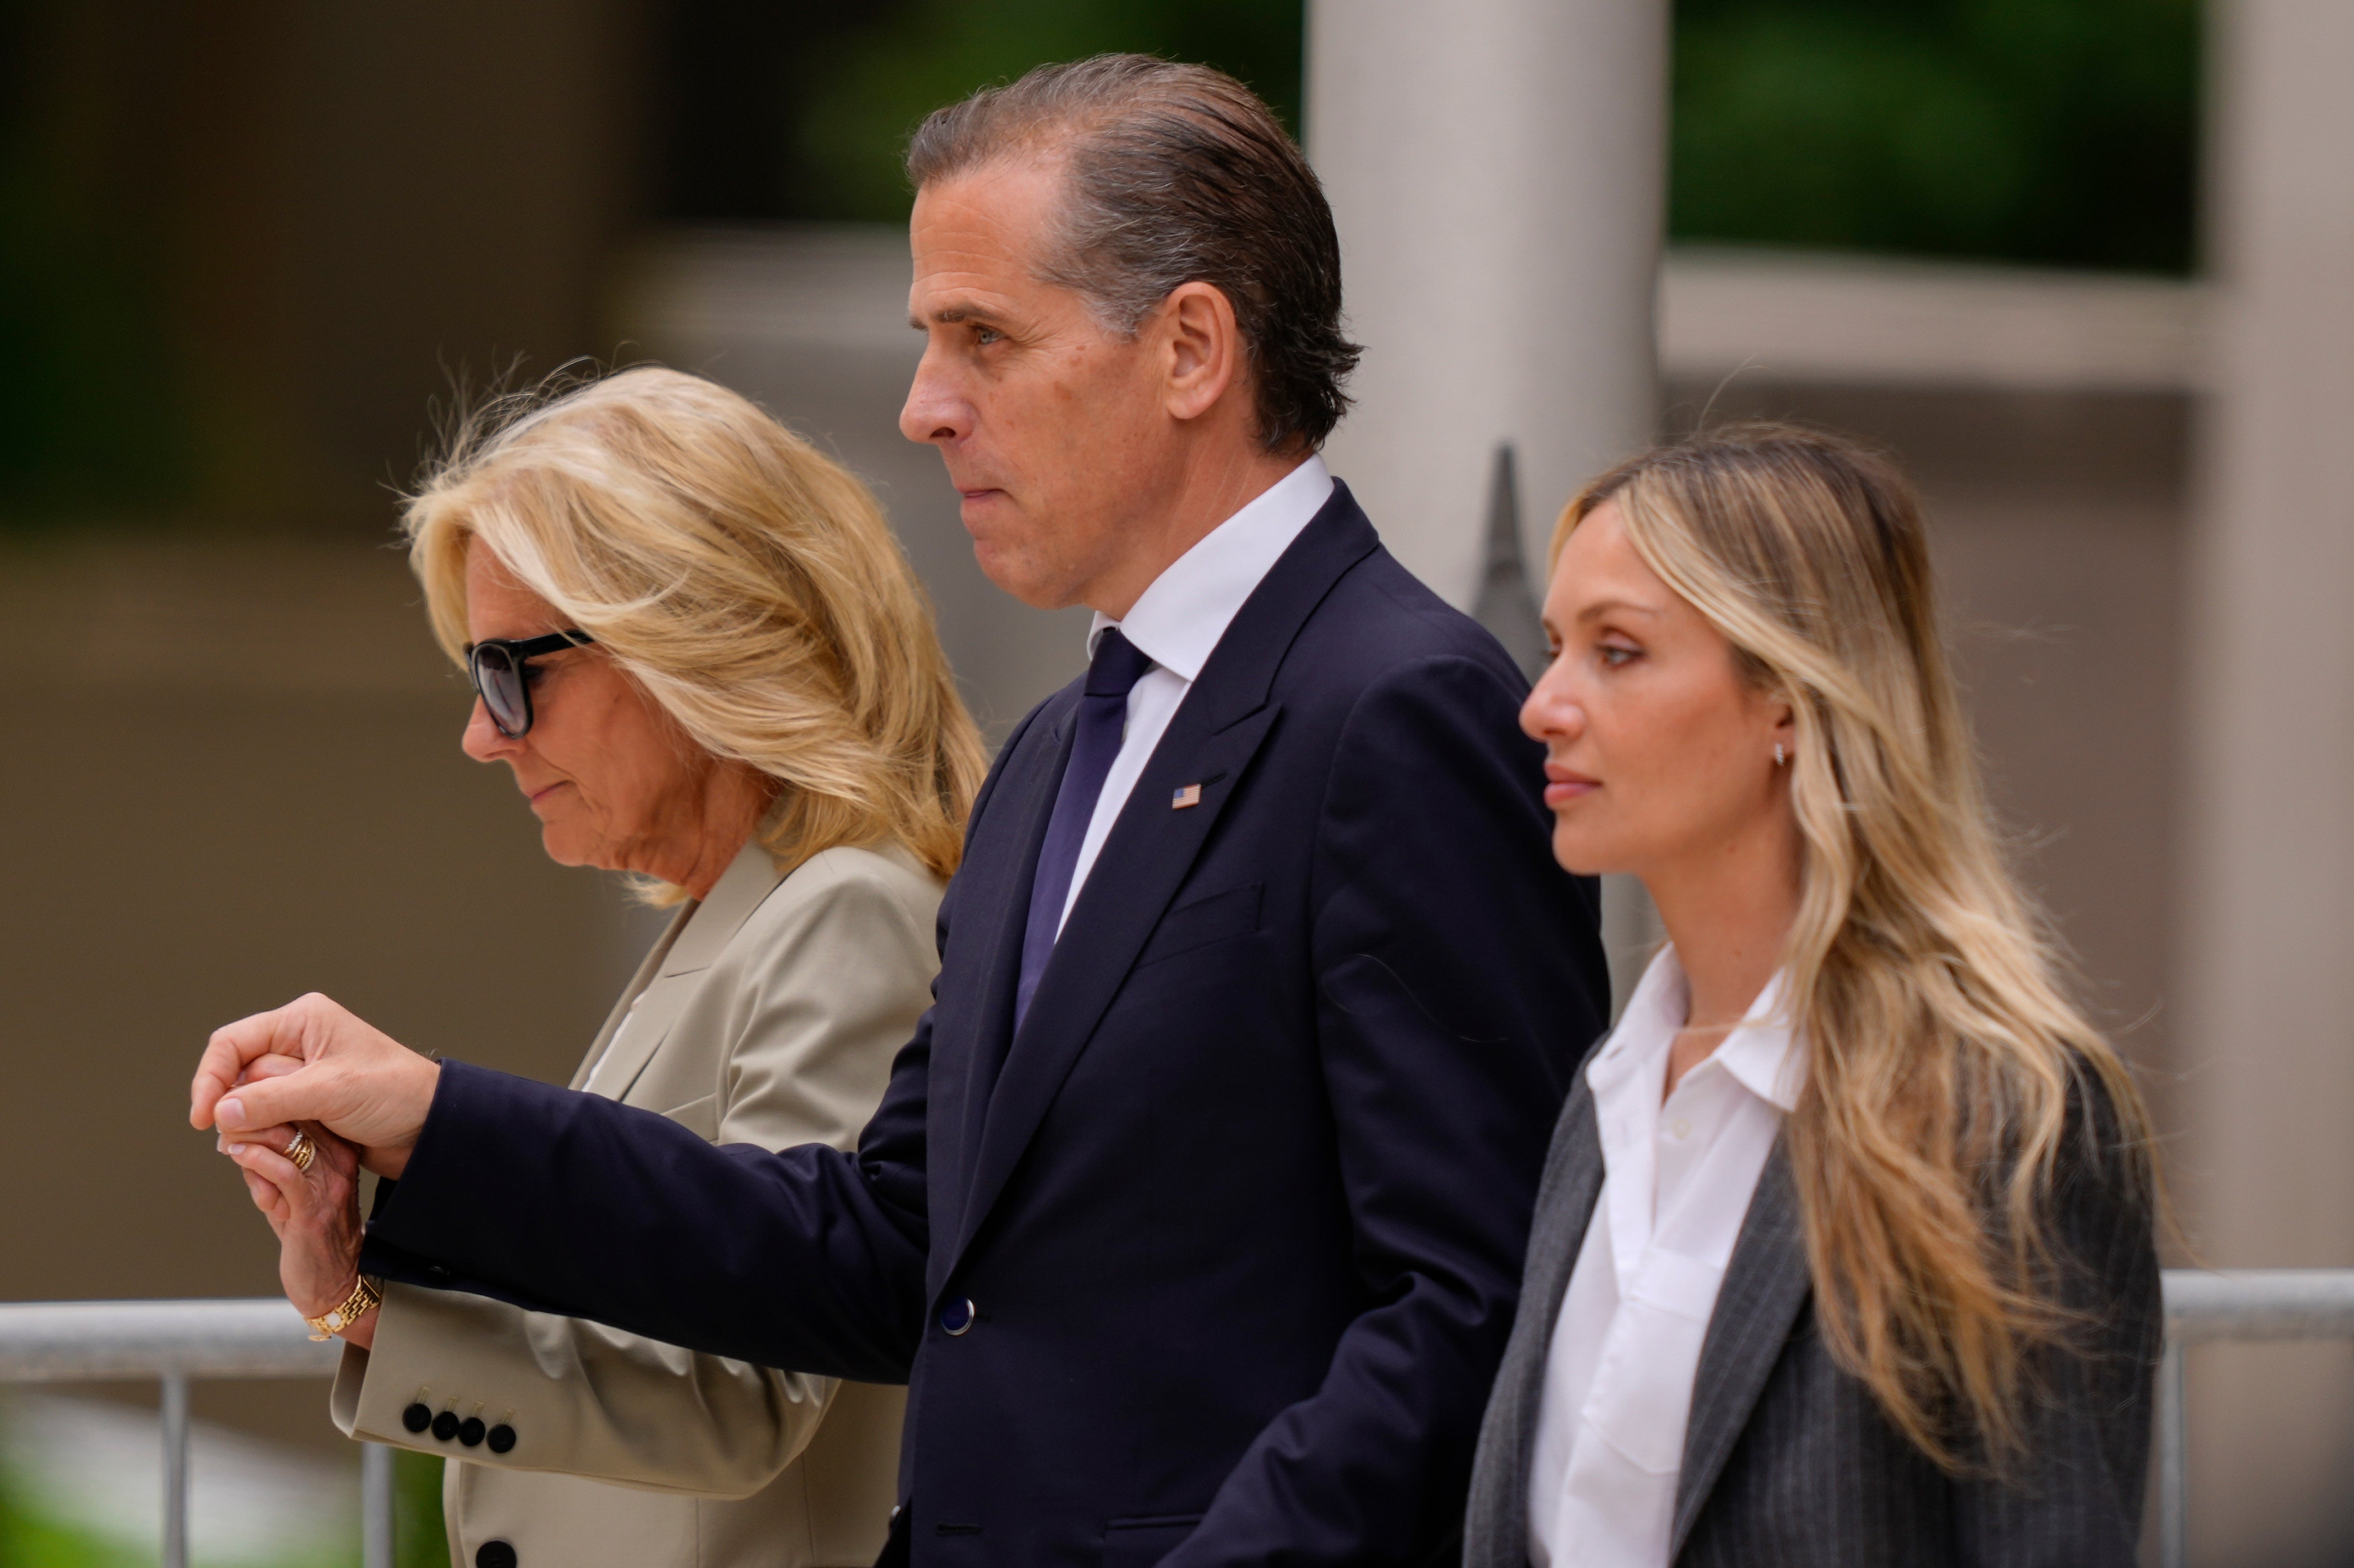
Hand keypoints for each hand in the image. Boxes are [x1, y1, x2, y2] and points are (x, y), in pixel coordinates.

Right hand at [191, 993, 439, 1178]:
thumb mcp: (331, 1091)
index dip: (211, 1079)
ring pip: (252, 1102)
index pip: (232, 1044)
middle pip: (239, 1076)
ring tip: (273, 1145)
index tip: (203, 1119)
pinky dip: (270, 1136)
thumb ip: (272, 1100)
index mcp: (302, 1021)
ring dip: (255, 1126)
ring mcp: (303, 1075)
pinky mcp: (309, 1104)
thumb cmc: (396, 1093)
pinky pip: (271, 1119)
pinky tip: (282, 1151)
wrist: (432, 1126)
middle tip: (241, 1140)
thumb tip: (221, 1112)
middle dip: (238, 1108)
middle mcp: (298, 1042)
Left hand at [221, 1120, 377, 1350]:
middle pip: (296, 1113)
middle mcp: (340, 1160)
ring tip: (226, 1140)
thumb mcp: (293, 1187)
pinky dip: (254, 1159)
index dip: (268, 1095)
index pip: (306, 1102)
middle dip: (253, 1112)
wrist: (335, 1282)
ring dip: (247, 1134)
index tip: (239, 1105)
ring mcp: (328, 1183)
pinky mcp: (312, 1209)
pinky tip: (237, 1155)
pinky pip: (283, 1172)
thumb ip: (273, 1158)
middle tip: (225, 1121)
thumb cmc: (308, 1233)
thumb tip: (236, 1130)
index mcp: (340, 1148)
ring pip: (286, 1137)